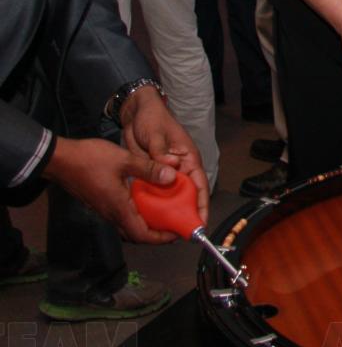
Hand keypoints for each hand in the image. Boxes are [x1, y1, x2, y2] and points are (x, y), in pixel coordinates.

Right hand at [43, 136, 190, 244]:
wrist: (59, 160)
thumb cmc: (90, 159)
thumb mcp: (124, 160)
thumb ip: (149, 169)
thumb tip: (172, 177)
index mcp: (119, 208)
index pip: (142, 234)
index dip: (161, 238)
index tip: (177, 233)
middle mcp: (111, 214)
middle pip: (137, 234)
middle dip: (157, 233)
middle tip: (175, 223)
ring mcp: (104, 209)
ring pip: (129, 225)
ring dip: (147, 224)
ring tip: (166, 213)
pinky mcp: (101, 203)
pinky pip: (122, 216)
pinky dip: (138, 214)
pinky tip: (147, 200)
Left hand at [119, 85, 209, 225]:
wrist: (135, 113)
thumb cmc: (153, 119)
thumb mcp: (156, 135)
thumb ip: (160, 153)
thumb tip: (170, 170)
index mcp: (188, 159)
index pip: (199, 186)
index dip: (202, 206)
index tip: (200, 224)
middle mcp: (179, 170)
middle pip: (186, 197)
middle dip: (184, 215)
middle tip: (179, 234)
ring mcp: (164, 174)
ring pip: (169, 198)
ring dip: (166, 212)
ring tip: (162, 232)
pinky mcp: (150, 175)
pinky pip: (153, 194)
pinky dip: (151, 205)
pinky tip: (145, 217)